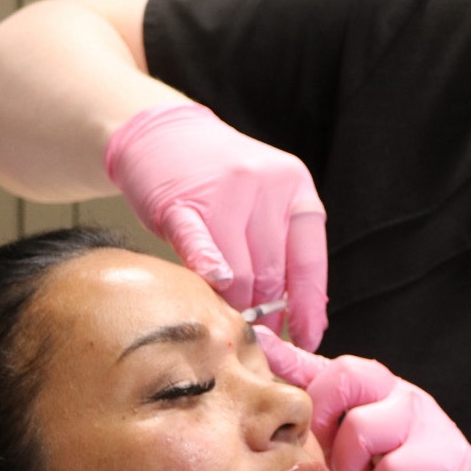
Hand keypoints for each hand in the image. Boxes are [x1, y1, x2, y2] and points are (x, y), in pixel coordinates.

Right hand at [105, 102, 328, 348]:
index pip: (309, 260)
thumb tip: (291, 315)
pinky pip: (200, 245)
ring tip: (224, 316)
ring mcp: (225, 191)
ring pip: (238, 271)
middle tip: (252, 333)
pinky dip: (209, 268)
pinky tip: (215, 285)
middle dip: (263, 310)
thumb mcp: (263, 197)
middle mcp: (266, 186)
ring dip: (232, 301)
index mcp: (295, 186)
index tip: (307, 338)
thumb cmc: (217, 176)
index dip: (309, 305)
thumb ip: (278, 246)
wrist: (161, 132)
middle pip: (271, 272)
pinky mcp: (181, 201)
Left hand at [263, 343, 470, 470]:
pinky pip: (394, 469)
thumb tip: (273, 394)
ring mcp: (425, 422)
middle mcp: (399, 396)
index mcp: (374, 393)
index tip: (258, 345)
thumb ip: (323, 427)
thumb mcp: (352, 456)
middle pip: (343, 377)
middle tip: (332, 460)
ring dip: (355, 467)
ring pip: (364, 426)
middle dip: (323, 421)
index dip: (287, 357)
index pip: (324, 365)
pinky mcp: (445, 457)